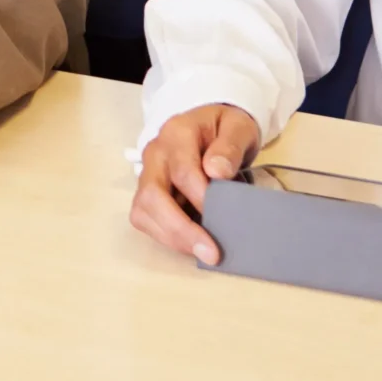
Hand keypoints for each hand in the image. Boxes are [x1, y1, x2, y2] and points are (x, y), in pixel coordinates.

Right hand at [128, 104, 261, 264]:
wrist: (214, 126)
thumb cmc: (226, 128)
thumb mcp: (238, 128)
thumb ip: (230, 146)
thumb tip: (217, 171)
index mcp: (177, 133)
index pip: (182, 171)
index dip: (202, 199)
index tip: (225, 219)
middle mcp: (155, 153)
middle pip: (152, 195)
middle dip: (180, 229)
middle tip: (211, 254)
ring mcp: (148, 173)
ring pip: (143, 210)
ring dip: (172, 237)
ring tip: (204, 253)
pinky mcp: (147, 192)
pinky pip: (145, 218)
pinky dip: (166, 236)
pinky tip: (191, 244)